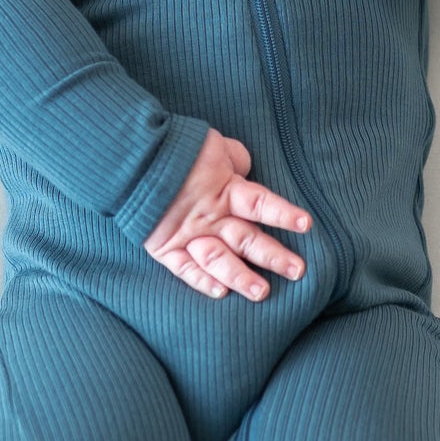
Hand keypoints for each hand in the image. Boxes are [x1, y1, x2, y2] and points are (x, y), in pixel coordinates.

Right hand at [142, 128, 312, 300]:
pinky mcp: (166, 248)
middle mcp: (211, 218)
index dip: (283, 214)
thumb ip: (236, 161)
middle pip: (247, 240)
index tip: (306, 225)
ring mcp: (189, 235)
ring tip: (262, 293)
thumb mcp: (215, 146)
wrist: (133, 159)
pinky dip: (202, 282)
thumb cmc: (179, 148)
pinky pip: (185, 269)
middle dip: (274, 256)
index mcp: (225, 191)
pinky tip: (221, 294)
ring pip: (220, 260)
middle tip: (298, 271)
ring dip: (241, 278)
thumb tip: (247, 169)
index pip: (261, 204)